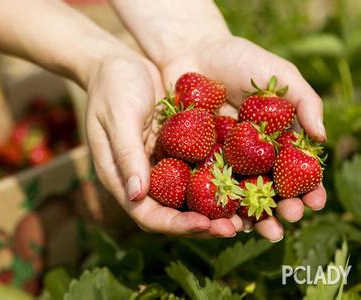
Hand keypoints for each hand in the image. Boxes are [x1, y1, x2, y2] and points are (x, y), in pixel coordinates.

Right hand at [86, 53, 242, 237]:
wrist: (121, 63)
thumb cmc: (111, 87)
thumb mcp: (117, 117)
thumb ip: (126, 155)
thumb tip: (136, 195)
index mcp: (121, 177)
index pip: (147, 214)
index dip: (174, 224)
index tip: (204, 225)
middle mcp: (143, 178)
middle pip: (172, 213)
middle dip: (202, 224)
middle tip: (235, 228)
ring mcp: (161, 165)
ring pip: (188, 197)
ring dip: (215, 209)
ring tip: (245, 216)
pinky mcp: (177, 150)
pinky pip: (198, 170)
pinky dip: (217, 180)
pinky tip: (243, 182)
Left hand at [160, 36, 326, 241]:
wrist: (192, 52)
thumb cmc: (238, 59)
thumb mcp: (277, 74)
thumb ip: (303, 100)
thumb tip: (321, 136)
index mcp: (274, 139)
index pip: (295, 170)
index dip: (308, 188)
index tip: (315, 202)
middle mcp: (249, 155)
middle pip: (268, 189)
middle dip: (281, 208)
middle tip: (288, 221)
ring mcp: (222, 160)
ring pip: (238, 195)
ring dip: (251, 216)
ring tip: (260, 231)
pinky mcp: (194, 159)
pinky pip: (204, 185)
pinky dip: (214, 203)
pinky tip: (223, 217)